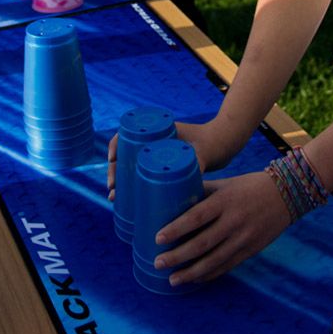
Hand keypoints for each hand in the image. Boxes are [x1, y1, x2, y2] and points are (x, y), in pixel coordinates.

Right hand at [106, 118, 231, 198]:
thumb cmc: (210, 145)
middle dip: (114, 171)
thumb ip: (198, 163)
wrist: (220, 146)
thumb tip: (194, 178)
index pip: (127, 135)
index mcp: (156, 132)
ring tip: (114, 199)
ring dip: (119, 182)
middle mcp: (151, 143)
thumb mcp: (201, 153)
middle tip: (113, 190)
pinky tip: (123, 201)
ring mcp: (154, 156)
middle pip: (124, 155)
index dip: (115, 146)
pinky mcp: (160, 169)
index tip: (112, 160)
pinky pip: (138, 175)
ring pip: (129, 167)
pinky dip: (129, 186)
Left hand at [153, 171, 289, 285]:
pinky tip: (195, 280)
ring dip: (191, 273)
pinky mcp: (251, 250)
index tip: (158, 238)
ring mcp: (243, 238)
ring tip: (173, 279)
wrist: (286, 194)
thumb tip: (176, 197)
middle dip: (178, 256)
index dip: (176, 228)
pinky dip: (210, 275)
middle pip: (202, 243)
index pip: (196, 217)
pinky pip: (227, 266)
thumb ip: (203, 191)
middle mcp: (233, 221)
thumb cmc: (249, 185)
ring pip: (214, 261)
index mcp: (224, 201)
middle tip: (158, 263)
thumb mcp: (225, 183)